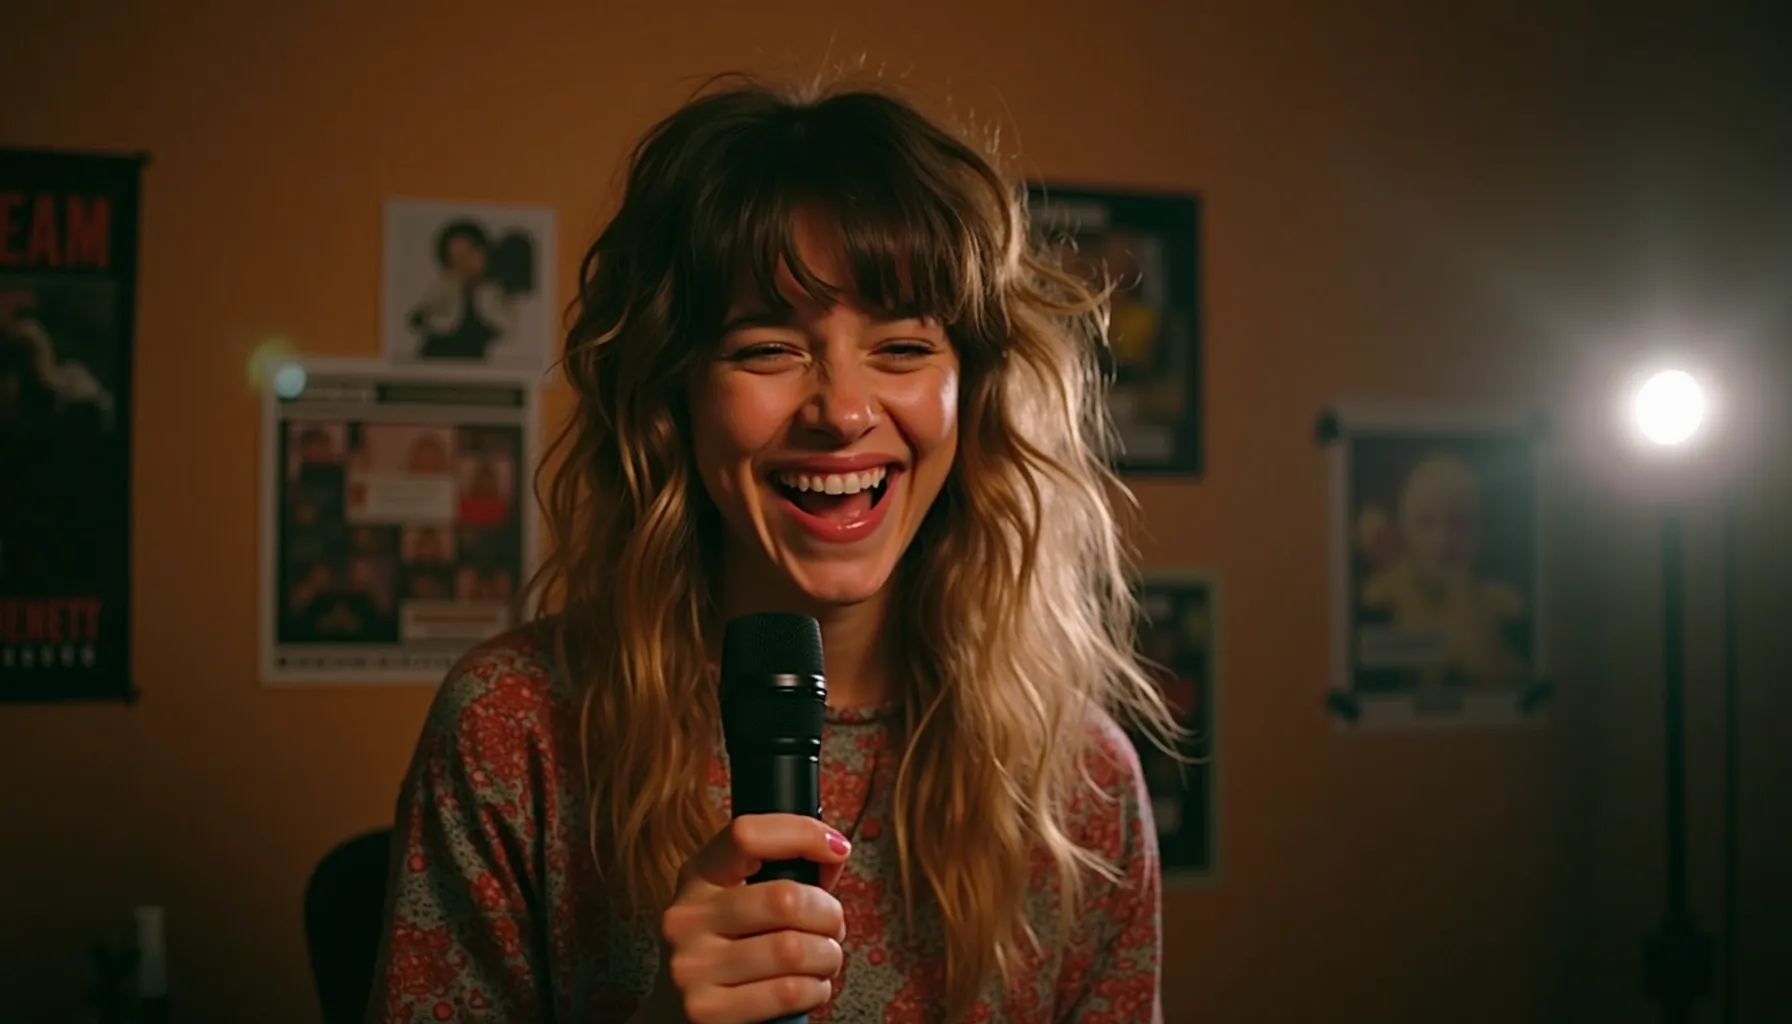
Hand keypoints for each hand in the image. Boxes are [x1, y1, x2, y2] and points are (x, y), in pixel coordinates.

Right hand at [645, 815, 852, 1023]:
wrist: (677, 1012)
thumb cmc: (728, 947)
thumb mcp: (739, 899)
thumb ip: (784, 870)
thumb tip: (834, 851)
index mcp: (698, 876)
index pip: (747, 835)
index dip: (803, 834)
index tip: (836, 848)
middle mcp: (688, 917)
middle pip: (784, 899)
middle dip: (829, 914)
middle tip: (833, 927)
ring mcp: (693, 966)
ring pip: (793, 949)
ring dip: (827, 956)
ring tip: (823, 959)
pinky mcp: (707, 1010)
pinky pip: (788, 992)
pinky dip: (815, 989)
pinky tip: (808, 987)